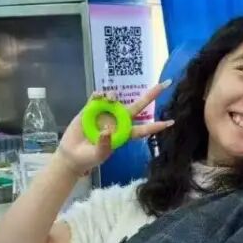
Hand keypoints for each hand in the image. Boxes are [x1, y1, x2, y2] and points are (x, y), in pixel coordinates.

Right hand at [55, 82, 174, 175]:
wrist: (71, 154)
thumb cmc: (89, 158)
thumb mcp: (99, 155)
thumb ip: (105, 145)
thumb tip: (107, 130)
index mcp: (124, 134)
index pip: (144, 129)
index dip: (157, 126)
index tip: (171, 122)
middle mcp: (118, 121)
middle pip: (138, 106)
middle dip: (151, 95)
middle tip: (164, 84)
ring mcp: (105, 113)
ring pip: (116, 99)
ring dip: (114, 95)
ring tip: (108, 98)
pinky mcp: (91, 109)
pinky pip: (98, 97)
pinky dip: (99, 94)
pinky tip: (98, 96)